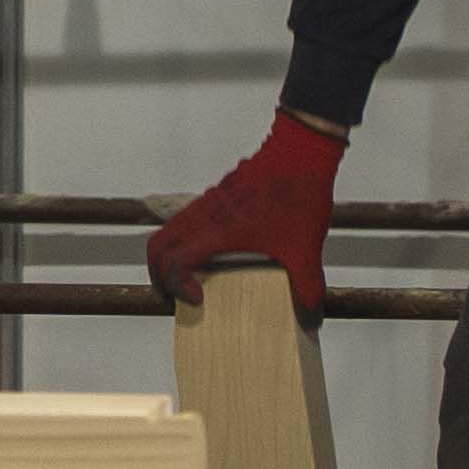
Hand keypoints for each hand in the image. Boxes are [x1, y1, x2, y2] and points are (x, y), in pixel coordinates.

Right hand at [145, 110, 348, 312]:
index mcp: (217, 232)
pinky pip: (185, 220)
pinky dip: (184, 241)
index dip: (176, 286)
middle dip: (159, 275)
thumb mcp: (305, 250)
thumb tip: (312, 319)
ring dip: (169, 257)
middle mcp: (204, 216)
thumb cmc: (298, 195)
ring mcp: (207, 203)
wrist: (300, 150)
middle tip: (176, 295)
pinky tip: (215, 253)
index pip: (173, 262)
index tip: (198, 298)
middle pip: (157, 247)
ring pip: (167, 231)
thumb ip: (307, 288)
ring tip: (191, 278)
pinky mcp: (216, 195)